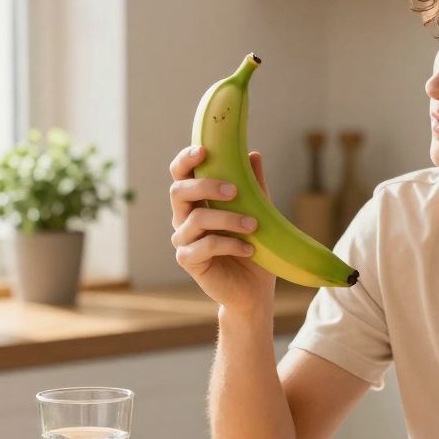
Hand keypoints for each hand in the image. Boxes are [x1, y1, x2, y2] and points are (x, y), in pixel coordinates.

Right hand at [169, 145, 274, 312]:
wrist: (254, 288)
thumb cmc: (253, 247)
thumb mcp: (259, 212)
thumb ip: (254, 185)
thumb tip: (253, 154)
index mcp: (196, 201)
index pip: (180, 174)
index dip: (186, 160)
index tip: (204, 150)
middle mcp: (183, 218)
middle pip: (179, 191)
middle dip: (206, 185)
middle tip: (235, 190)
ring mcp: (183, 240)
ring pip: (197, 218)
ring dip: (229, 219)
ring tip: (254, 226)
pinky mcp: (188, 261)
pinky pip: (205, 246)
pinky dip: (230, 244)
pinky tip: (249, 249)